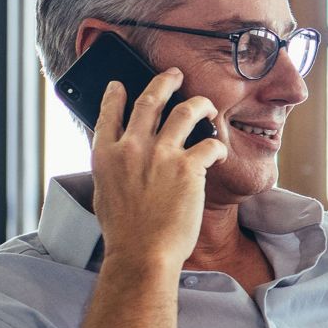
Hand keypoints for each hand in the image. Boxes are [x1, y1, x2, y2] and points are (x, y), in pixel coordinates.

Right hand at [90, 69, 226, 270]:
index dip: (115, 95)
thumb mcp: (106, 194)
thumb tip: (121, 159)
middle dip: (164, 82)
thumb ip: (113, 170)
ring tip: (207, 105)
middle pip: (149, 100)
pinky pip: (210, 144)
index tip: (121, 84)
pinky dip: (218, 147)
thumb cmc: (126, 233)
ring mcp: (161, 155)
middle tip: (174, 74)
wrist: (143, 253)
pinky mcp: (189, 168)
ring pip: (185, 111)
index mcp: (106, 155)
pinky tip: (222, 154)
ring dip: (200, 104)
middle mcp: (132, 147)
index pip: (108, 113)